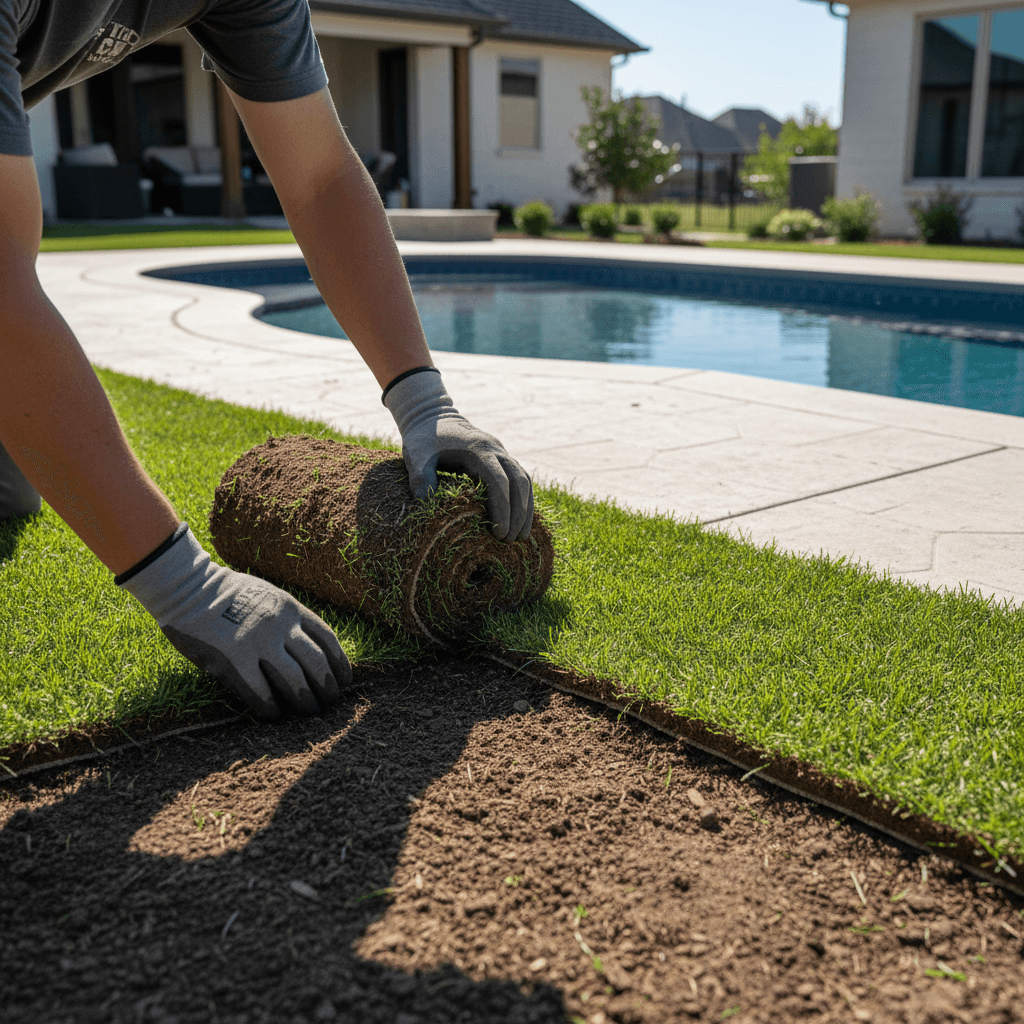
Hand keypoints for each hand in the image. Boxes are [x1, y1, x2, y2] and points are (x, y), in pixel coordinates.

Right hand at [118, 525, 350, 718]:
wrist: (187, 587)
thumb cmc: (227, 595)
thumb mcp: (269, 596)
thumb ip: (289, 619)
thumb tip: (308, 651)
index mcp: (291, 609)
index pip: (328, 641)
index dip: (340, 665)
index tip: (344, 682)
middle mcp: (280, 625)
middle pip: (317, 663)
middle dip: (327, 688)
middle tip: (328, 703)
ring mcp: (257, 642)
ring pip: (295, 680)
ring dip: (305, 701)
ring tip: (309, 712)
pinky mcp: (233, 659)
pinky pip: (260, 692)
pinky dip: (271, 707)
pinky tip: (273, 714)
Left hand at [384, 369, 533, 541]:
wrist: (433, 416)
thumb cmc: (423, 439)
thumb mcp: (416, 455)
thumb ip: (420, 476)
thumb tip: (426, 502)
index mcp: (478, 448)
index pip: (499, 480)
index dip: (502, 508)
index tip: (499, 533)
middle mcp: (496, 450)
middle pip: (519, 482)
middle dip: (518, 513)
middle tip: (510, 541)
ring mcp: (501, 453)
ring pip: (524, 481)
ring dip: (526, 509)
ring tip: (520, 538)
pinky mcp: (501, 459)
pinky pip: (520, 480)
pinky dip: (523, 501)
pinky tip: (519, 522)